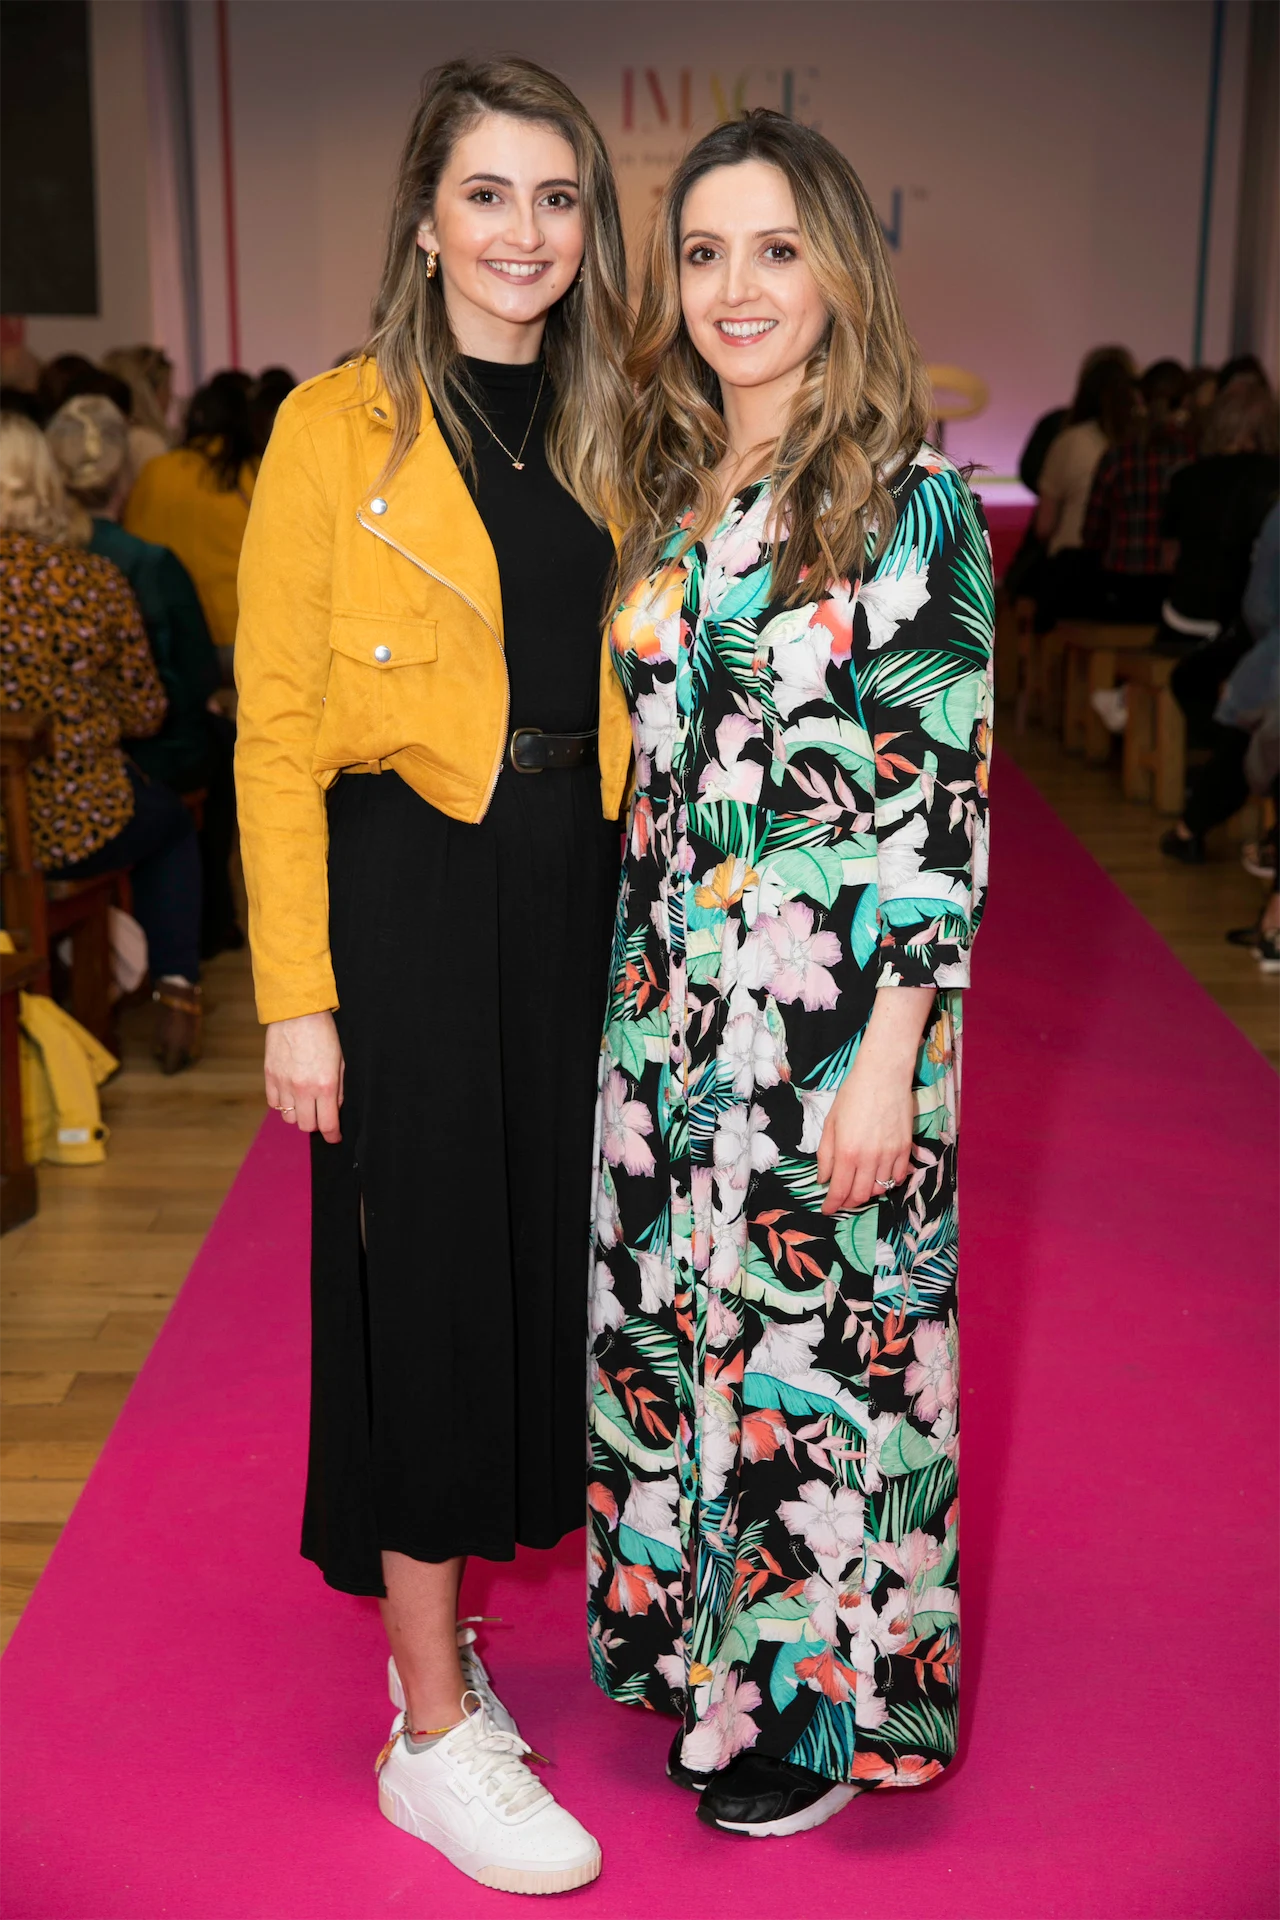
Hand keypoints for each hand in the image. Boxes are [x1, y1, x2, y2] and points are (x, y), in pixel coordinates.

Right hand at [264, 1011, 343, 1142]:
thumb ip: (338, 1089)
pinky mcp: (269, 1076)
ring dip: (298, 1114)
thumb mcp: (340, 1062)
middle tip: (319, 1115)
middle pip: (306, 1125)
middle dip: (315, 1124)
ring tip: (304, 1102)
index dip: (332, 1135)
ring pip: (288, 1117)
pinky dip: (282, 1104)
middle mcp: (303, 1089)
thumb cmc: (323, 1034)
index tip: (334, 1137)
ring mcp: (284, 1084)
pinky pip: (273, 1104)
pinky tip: (289, 1095)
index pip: (327, 1124)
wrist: (297, 1012)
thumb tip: (334, 1109)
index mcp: (325, 1085)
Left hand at [817, 1050, 913, 1212]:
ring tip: (859, 1185)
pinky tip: (879, 1176)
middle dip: (848, 1202)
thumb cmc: (852, 1095)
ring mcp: (890, 1155)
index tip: (827, 1210)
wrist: (884, 1076)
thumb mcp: (831, 1123)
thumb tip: (824, 1179)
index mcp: (847, 1152)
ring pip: (880, 1189)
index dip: (832, 1205)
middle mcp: (869, 1158)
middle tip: (842, 1199)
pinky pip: (898, 1177)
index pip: (840, 1191)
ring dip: (867, 1192)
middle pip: (860, 1195)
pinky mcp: (905, 1149)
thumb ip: (826, 1155)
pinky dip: (887, 1182)